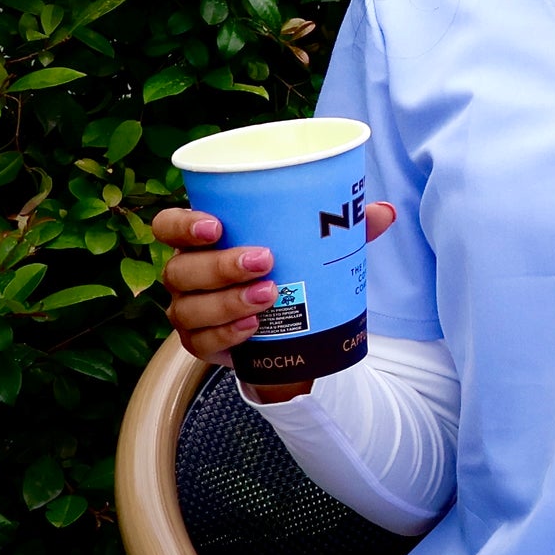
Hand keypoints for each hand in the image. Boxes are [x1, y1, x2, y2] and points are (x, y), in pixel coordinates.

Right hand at [148, 200, 396, 401]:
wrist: (287, 325)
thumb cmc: (290, 268)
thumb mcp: (315, 246)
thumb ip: (344, 228)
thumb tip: (385, 211)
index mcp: (202, 240)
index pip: (169, 226)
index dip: (182, 225)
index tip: (216, 226)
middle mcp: (186, 274)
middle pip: (181, 269)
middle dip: (220, 266)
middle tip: (265, 261)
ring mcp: (189, 310)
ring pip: (189, 308)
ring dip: (228, 302)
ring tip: (269, 295)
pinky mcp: (200, 342)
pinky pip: (201, 342)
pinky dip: (227, 334)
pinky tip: (253, 327)